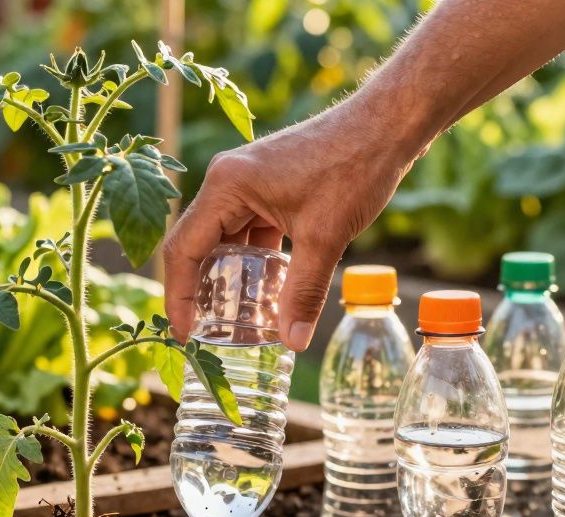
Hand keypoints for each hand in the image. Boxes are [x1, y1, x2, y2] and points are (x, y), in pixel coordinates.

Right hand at [161, 100, 416, 350]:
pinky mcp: (267, 185)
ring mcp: (246, 181)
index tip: (186, 334)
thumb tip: (293, 341)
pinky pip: (248, 230)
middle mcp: (227, 180)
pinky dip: (253, 260)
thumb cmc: (353, 168)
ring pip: (225, 239)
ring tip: (234, 318)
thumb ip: (304, 292)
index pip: (184, 249)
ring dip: (229, 276)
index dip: (179, 296)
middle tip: (207, 332)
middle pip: (198, 245)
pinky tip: (265, 288)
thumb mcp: (325, 238)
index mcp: (226, 186)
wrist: (385, 126)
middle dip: (201, 290)